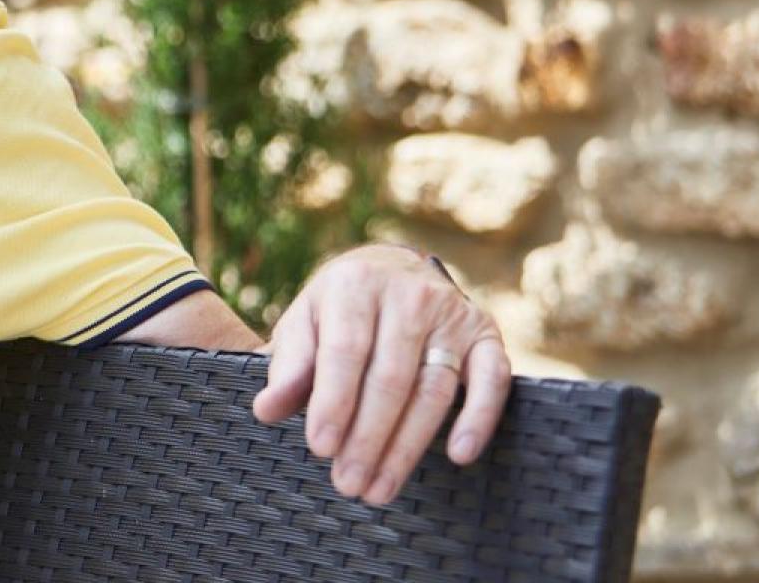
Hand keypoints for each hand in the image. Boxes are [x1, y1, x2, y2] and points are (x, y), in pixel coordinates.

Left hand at [250, 245, 510, 506]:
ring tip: (380, 489)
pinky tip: (459, 455)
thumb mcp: (304, 324)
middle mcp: (409, 296)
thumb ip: (288, 367)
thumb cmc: (339, 310)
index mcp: (355, 286)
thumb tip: (266, 410)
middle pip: (390, 379)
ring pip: (433, 390)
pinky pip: (492, 380)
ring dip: (408, 446)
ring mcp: (452, 314)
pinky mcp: (486, 334)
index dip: (333, 403)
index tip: (321, 448)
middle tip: (348, 483)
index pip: (344, 353)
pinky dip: (479, 418)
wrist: (392, 270)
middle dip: (368, 438)